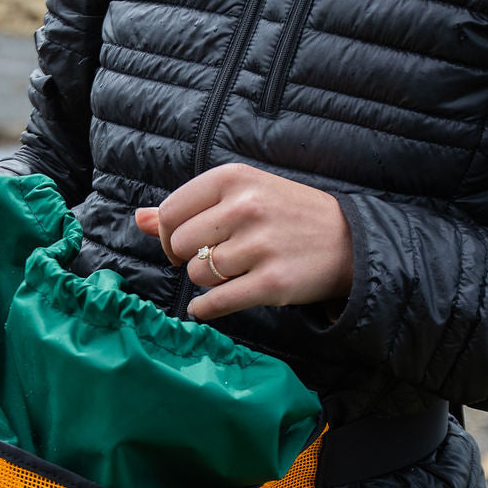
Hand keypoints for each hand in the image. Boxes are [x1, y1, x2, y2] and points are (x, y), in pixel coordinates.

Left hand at [135, 164, 352, 321]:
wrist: (349, 240)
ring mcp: (259, 245)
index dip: (168, 235)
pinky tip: (209, 306)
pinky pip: (214, 303)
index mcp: (233, 178)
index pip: (170, 212)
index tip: (184, 244)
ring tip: (230, 274)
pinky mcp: (271, 283)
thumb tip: (138, 219)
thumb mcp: (242, 194)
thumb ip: (188, 206)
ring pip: (196, 275)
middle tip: (210, 260)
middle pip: (179, 245)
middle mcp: (245, 207)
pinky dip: (204, 310)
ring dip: (204, 282)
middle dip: (187, 259)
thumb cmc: (287, 215)